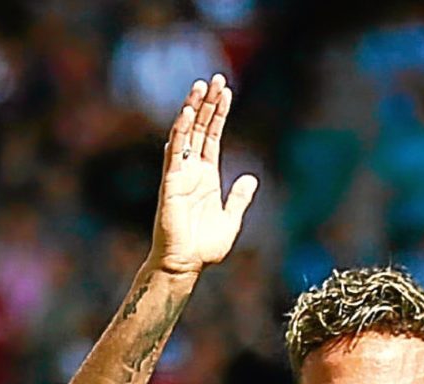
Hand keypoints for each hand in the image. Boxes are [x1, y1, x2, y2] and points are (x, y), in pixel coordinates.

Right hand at [150, 77, 257, 279]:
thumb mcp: (231, 219)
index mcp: (207, 176)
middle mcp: (192, 170)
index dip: (219, 114)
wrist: (185, 264)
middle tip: (215, 77)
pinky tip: (187, 113)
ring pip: (186, 133)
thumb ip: (240, 197)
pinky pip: (175, 153)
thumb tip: (252, 176)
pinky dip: (180, 132)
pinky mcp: (171, 182)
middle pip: (200, 128)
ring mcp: (180, 174)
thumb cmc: (204, 247)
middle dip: (208, 103)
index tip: (226, 91)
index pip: (212, 136)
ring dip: (193, 109)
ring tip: (200, 85)